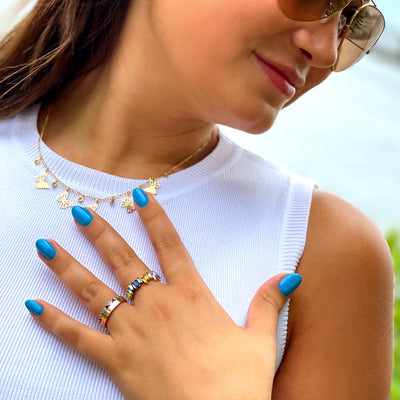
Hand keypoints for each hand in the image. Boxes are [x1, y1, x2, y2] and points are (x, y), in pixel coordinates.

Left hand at [26, 189, 301, 399]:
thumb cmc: (239, 383)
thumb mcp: (260, 339)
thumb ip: (269, 302)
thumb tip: (290, 276)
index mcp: (191, 297)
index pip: (170, 246)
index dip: (155, 219)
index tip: (139, 197)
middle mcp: (157, 306)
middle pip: (123, 261)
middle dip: (101, 234)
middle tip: (80, 211)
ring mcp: (132, 332)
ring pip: (94, 291)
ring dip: (68, 267)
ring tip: (45, 246)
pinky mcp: (116, 361)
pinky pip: (78, 338)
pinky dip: (53, 322)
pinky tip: (32, 306)